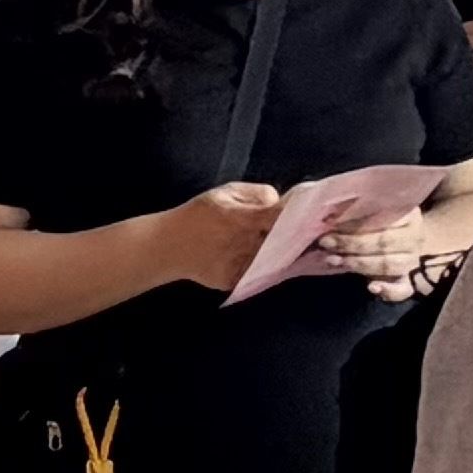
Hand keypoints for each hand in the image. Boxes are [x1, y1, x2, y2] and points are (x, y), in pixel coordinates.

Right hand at [150, 180, 286, 294]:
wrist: (168, 245)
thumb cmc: (198, 214)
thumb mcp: (225, 192)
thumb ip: (257, 193)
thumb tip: (281, 203)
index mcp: (243, 217)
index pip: (281, 218)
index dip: (296, 217)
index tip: (304, 216)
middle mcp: (244, 243)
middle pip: (281, 241)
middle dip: (287, 237)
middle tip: (290, 232)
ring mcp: (239, 265)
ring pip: (270, 259)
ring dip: (274, 253)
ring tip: (264, 245)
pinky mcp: (233, 281)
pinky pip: (255, 273)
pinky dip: (256, 267)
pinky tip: (245, 259)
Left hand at [321, 205, 443, 294]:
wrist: (403, 244)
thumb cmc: (379, 225)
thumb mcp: (372, 212)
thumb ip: (355, 213)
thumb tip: (329, 213)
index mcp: (408, 214)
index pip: (382, 217)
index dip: (354, 222)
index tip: (330, 222)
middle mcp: (414, 237)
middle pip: (384, 242)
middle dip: (351, 243)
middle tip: (325, 242)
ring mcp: (412, 261)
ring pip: (388, 264)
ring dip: (359, 263)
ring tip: (333, 260)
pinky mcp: (409, 282)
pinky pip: (403, 289)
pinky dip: (389, 291)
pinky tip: (372, 287)